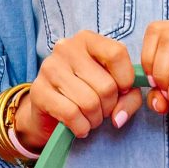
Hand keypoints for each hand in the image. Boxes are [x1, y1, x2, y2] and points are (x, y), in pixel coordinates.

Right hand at [14, 31, 142, 148]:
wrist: (48, 114)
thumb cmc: (86, 97)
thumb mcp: (114, 92)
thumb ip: (129, 98)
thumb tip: (119, 117)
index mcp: (87, 40)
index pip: (117, 54)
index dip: (126, 80)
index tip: (121, 92)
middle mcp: (66, 48)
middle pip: (106, 85)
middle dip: (109, 108)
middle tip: (100, 111)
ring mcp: (50, 68)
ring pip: (90, 103)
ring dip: (94, 120)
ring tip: (89, 119)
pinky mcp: (39, 91)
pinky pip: (72, 115)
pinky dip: (81, 127)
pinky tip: (79, 127)